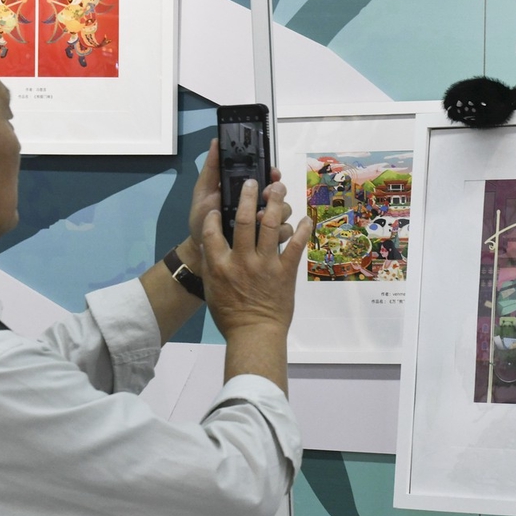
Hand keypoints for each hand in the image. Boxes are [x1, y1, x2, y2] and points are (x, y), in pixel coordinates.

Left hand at [183, 139, 295, 270]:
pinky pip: (284, 233)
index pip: (266, 177)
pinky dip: (281, 232)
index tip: (272, 172)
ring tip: (260, 216)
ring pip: (284, 212)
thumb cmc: (201, 219)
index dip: (272, 173)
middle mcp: (258, 204)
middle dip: (277, 192)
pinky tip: (268, 235)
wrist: (199, 251)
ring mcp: (265, 223)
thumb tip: (216, 141)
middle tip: (267, 194)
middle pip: (279, 193)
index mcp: (245, 191)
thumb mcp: (204, 192)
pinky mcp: (268, 242)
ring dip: (278, 211)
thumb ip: (212, 168)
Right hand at [201, 178, 311, 391]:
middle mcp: (242, 260)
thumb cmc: (230, 314)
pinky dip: (302, 230)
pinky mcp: (285, 271)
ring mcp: (265, 265)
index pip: (212, 231)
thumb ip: (210, 264)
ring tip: (278, 188)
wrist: (254, 334)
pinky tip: (306, 218)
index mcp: (220, 265)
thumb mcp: (211, 288)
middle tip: (252, 181)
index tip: (219, 204)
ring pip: (270, 226)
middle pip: (245, 221)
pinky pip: (295, 246)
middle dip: (249, 196)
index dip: (214, 214)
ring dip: (275, 204)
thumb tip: (210, 242)